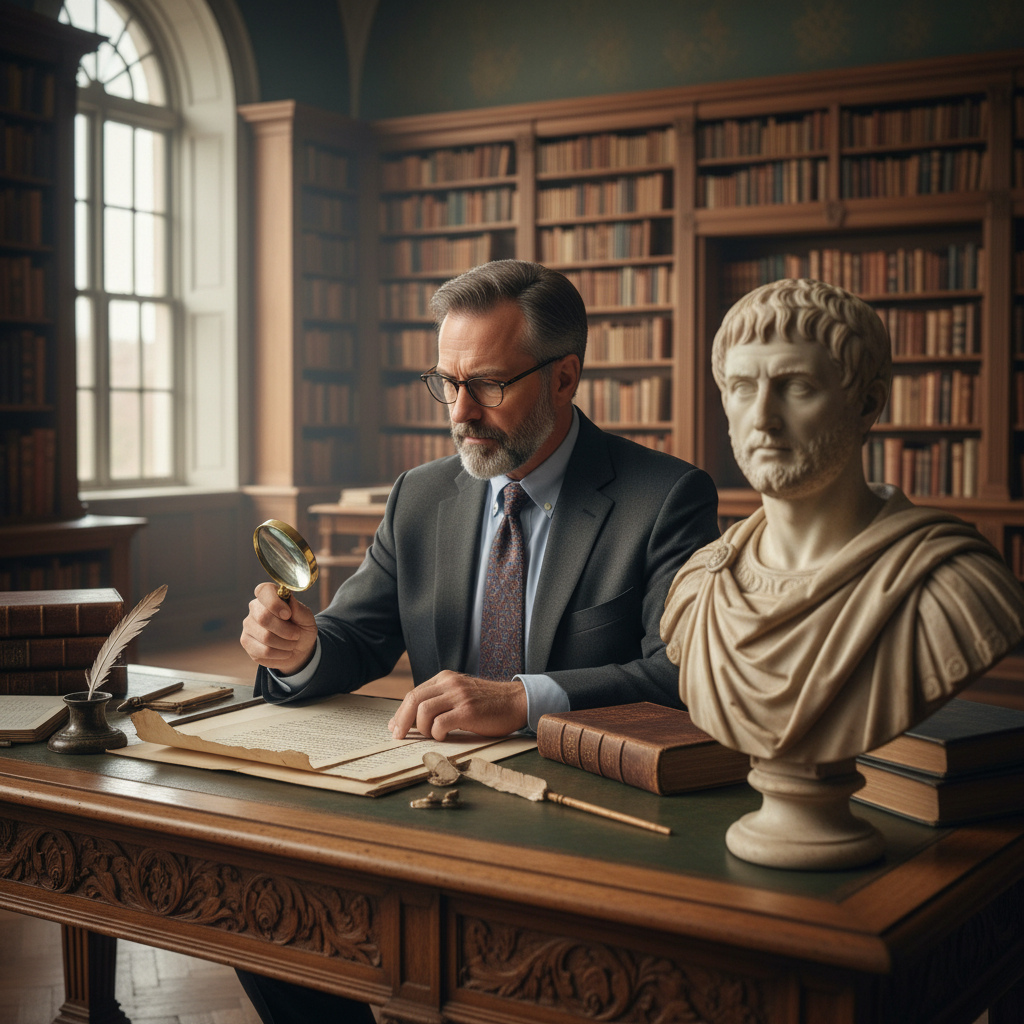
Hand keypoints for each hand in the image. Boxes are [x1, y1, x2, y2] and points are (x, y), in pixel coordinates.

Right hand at [240, 583, 317, 675]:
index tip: (288, 614)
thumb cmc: (302, 629)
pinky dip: (280, 653)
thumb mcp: (307, 619)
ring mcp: (248, 625)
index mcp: (270, 596)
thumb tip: (290, 599)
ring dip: (285, 643)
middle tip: (296, 635)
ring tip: (292, 643)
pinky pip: (264, 651)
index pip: (263, 591)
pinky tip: (284, 651)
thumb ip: (299, 610)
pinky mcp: (246, 642)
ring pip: (265, 637)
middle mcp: (255, 608)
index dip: (274, 603)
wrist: (299, 650)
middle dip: (285, 630)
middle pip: (263, 617)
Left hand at [388, 672, 527, 739]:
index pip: (414, 694)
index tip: (395, 727)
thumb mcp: (460, 695)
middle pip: (413, 700)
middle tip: (399, 736)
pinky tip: (444, 736)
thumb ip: (439, 701)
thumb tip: (411, 721)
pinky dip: (437, 733)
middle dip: (401, 720)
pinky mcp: (468, 711)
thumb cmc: (488, 704)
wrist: (516, 702)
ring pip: (423, 711)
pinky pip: (440, 723)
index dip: (401, 712)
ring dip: (422, 728)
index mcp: (445, 678)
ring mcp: (459, 696)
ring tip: (432, 735)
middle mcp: (450, 683)